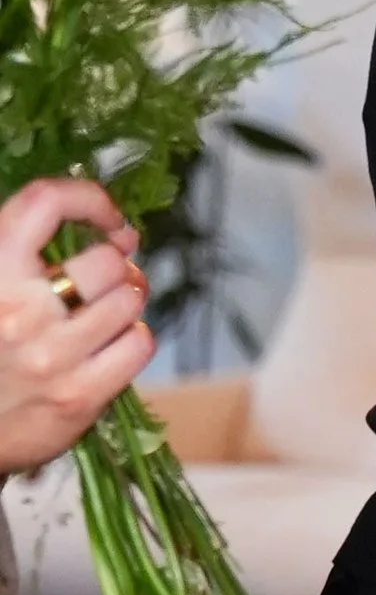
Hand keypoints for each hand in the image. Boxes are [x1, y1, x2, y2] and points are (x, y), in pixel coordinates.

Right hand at [0, 178, 151, 472]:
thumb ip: (26, 250)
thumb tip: (117, 231)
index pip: (46, 202)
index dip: (88, 198)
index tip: (108, 218)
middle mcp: (18, 308)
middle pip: (106, 260)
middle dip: (117, 265)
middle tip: (108, 278)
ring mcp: (50, 355)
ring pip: (128, 300)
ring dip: (125, 302)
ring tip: (104, 312)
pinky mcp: (78, 396)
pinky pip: (138, 344)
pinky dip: (132, 338)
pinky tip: (111, 344)